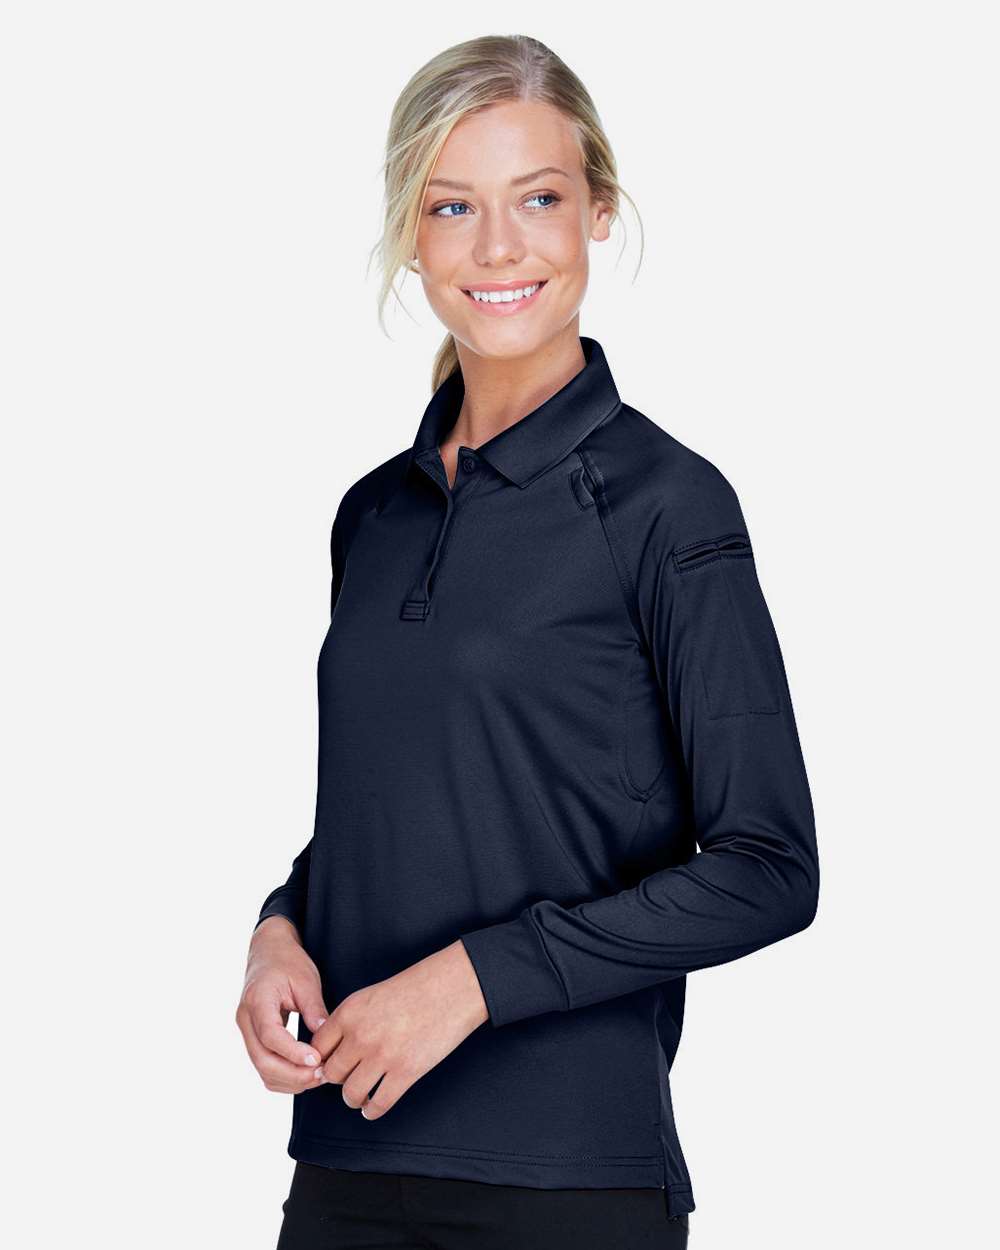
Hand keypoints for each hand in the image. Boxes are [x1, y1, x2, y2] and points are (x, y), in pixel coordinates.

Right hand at [236, 916, 331, 1093]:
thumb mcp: (306, 979)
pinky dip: (283, 1077)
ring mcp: (247, 1031)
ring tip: (318, 1076)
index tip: (316, 1060)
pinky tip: (305, 1073)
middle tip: (322, 1074)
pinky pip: (264, 1066)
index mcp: (257, 1000)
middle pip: (263, 1060)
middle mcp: (246, 1020)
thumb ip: (314, 1008)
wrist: (268, 952)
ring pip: (262, 1069)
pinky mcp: (254, 1039)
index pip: (271, 1036)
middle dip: (293, 1074)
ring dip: (289, 1080)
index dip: (293, 1053)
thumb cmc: (287, 962)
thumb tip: (325, 1038)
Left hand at [311, 939, 488, 1119]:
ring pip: (350, 1094)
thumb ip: (349, 1021)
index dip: (322, 1059)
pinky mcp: (405, 1072)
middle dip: (339, 1079)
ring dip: (354, 1098)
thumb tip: (334, 1051)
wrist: (451, 988)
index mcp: (349, 1012)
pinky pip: (378, 1104)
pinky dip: (373, 1110)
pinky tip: (374, 1106)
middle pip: (332, 1074)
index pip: (318, 1047)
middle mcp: (361, 1035)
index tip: (332, 1063)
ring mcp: (382, 1055)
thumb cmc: (415, 988)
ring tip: (361, 1096)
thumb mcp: (371, 995)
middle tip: (349, 1078)